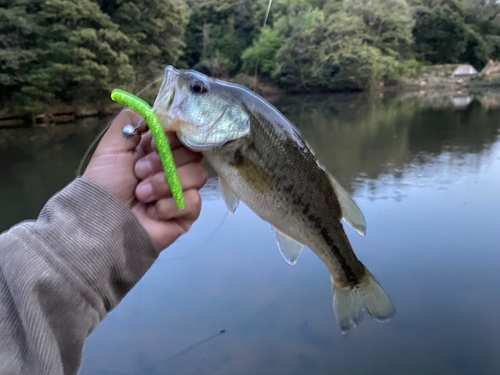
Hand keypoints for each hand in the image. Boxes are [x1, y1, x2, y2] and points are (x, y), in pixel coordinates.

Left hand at [83, 109, 207, 250]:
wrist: (103, 222)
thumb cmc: (106, 183)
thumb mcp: (112, 147)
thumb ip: (131, 121)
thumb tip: (154, 113)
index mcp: (160, 150)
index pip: (184, 134)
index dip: (173, 136)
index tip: (154, 143)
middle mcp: (175, 167)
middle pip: (194, 152)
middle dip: (165, 162)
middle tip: (139, 172)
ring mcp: (183, 191)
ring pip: (198, 174)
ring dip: (165, 183)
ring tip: (142, 194)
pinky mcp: (188, 213)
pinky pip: (194, 201)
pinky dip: (170, 205)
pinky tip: (153, 211)